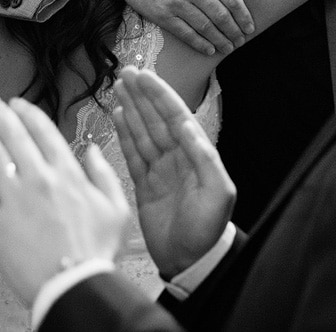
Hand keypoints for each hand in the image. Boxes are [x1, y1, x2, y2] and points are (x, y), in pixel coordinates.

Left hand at [0, 92, 129, 305]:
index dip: (27, 114)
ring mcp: (15, 200)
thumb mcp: (117, 209)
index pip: (44, 133)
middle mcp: (39, 179)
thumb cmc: (98, 251)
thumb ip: (104, 175)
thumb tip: (92, 149)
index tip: (14, 103)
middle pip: (13, 136)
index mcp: (67, 174)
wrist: (78, 286)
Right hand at [70, 0, 253, 54]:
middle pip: (222, 17)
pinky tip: (209, 50)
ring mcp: (177, 3)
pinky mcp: (162, 15)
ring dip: (221, 41)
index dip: (243, 16)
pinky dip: (200, 44)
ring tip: (229, 48)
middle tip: (242, 41)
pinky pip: (186, 34)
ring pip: (206, 28)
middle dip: (235, 32)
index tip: (250, 26)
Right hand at [113, 67, 234, 276]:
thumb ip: (205, 158)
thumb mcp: (217, 192)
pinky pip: (133, 153)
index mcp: (196, 156)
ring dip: (132, 109)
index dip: (159, 95)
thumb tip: (188, 126)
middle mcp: (177, 158)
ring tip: (119, 87)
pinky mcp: (145, 185)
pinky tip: (118, 116)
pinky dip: (125, 134)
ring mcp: (160, 171)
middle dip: (142, 95)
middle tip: (126, 73)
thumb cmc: (209, 230)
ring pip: (143, 132)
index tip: (144, 76)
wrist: (191, 262)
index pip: (175, 116)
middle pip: (156, 119)